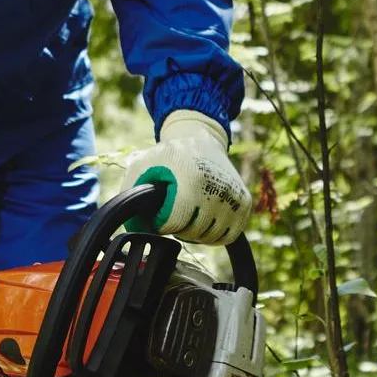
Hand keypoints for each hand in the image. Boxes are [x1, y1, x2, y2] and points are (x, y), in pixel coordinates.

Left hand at [123, 110, 250, 245]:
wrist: (202, 139)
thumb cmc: (167, 156)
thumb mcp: (142, 167)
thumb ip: (131, 197)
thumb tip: (135, 231)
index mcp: (190, 180)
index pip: (174, 222)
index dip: (163, 222)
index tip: (161, 210)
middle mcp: (216, 188)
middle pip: (192, 232)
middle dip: (179, 227)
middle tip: (175, 210)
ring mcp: (233, 196)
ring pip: (211, 237)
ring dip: (197, 231)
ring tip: (190, 213)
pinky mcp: (244, 202)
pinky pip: (228, 235)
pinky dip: (215, 232)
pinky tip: (204, 218)